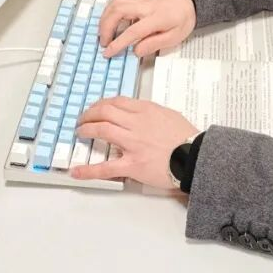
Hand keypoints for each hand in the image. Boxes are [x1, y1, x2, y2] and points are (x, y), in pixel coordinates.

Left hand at [70, 97, 197, 188]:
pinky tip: (76, 171)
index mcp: (146, 110)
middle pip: (105, 112)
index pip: (117, 102)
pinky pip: (106, 167)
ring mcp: (133, 143)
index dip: (102, 104)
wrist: (196, 156)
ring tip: (80, 133)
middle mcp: (136, 123)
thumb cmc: (187, 137)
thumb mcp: (169, 115)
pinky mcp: (132, 164)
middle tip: (82, 119)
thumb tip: (136, 114)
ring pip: (102, 130)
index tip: (96, 108)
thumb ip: (151, 113)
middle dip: (89, 114)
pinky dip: (89, 170)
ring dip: (86, 129)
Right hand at [98, 0, 195, 57]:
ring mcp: (140, 0)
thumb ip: (154, 44)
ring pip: (115, 3)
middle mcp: (146, 6)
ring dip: (105, 19)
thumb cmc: (183, 19)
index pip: (133, 30)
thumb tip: (136, 51)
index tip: (108, 52)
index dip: (118, 42)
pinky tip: (110, 24)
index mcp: (157, 17)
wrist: (188, 0)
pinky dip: (109, 13)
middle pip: (118, 10)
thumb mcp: (175, 37)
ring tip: (104, 34)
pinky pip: (118, 2)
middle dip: (106, 27)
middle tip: (104, 43)